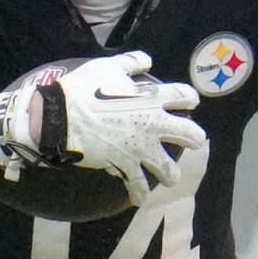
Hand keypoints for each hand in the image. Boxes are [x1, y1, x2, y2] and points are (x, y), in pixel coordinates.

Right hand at [0, 51, 207, 204]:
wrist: (62, 117)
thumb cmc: (84, 89)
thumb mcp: (108, 67)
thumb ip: (131, 63)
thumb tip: (147, 60)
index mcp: (152, 98)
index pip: (183, 96)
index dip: (190, 99)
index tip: (191, 103)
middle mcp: (154, 125)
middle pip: (188, 134)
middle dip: (195, 139)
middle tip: (195, 142)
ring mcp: (141, 148)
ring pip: (168, 168)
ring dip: (170, 174)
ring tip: (169, 178)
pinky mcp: (126, 165)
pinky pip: (137, 184)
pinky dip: (138, 193)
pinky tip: (139, 198)